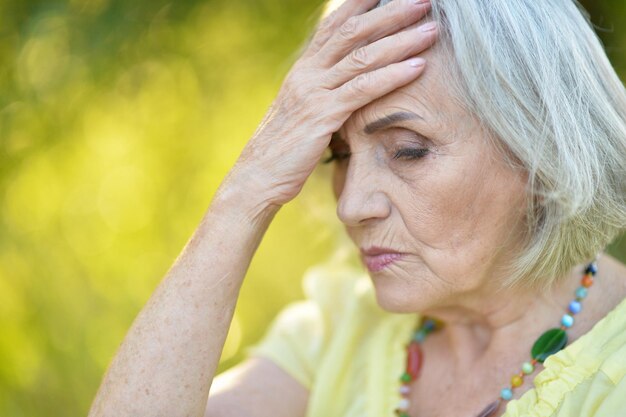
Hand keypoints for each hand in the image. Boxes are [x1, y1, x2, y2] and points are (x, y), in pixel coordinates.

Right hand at [230, 0, 437, 207]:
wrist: (258, 176)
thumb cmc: (285, 149)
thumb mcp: (303, 112)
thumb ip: (324, 92)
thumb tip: (348, 84)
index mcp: (303, 69)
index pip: (334, 25)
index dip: (361, 5)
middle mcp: (307, 73)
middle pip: (353, 31)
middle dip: (390, 13)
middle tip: (423, 2)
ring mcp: (313, 92)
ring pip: (362, 56)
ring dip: (401, 40)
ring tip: (432, 30)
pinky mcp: (321, 116)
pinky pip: (362, 90)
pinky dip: (392, 76)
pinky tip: (418, 67)